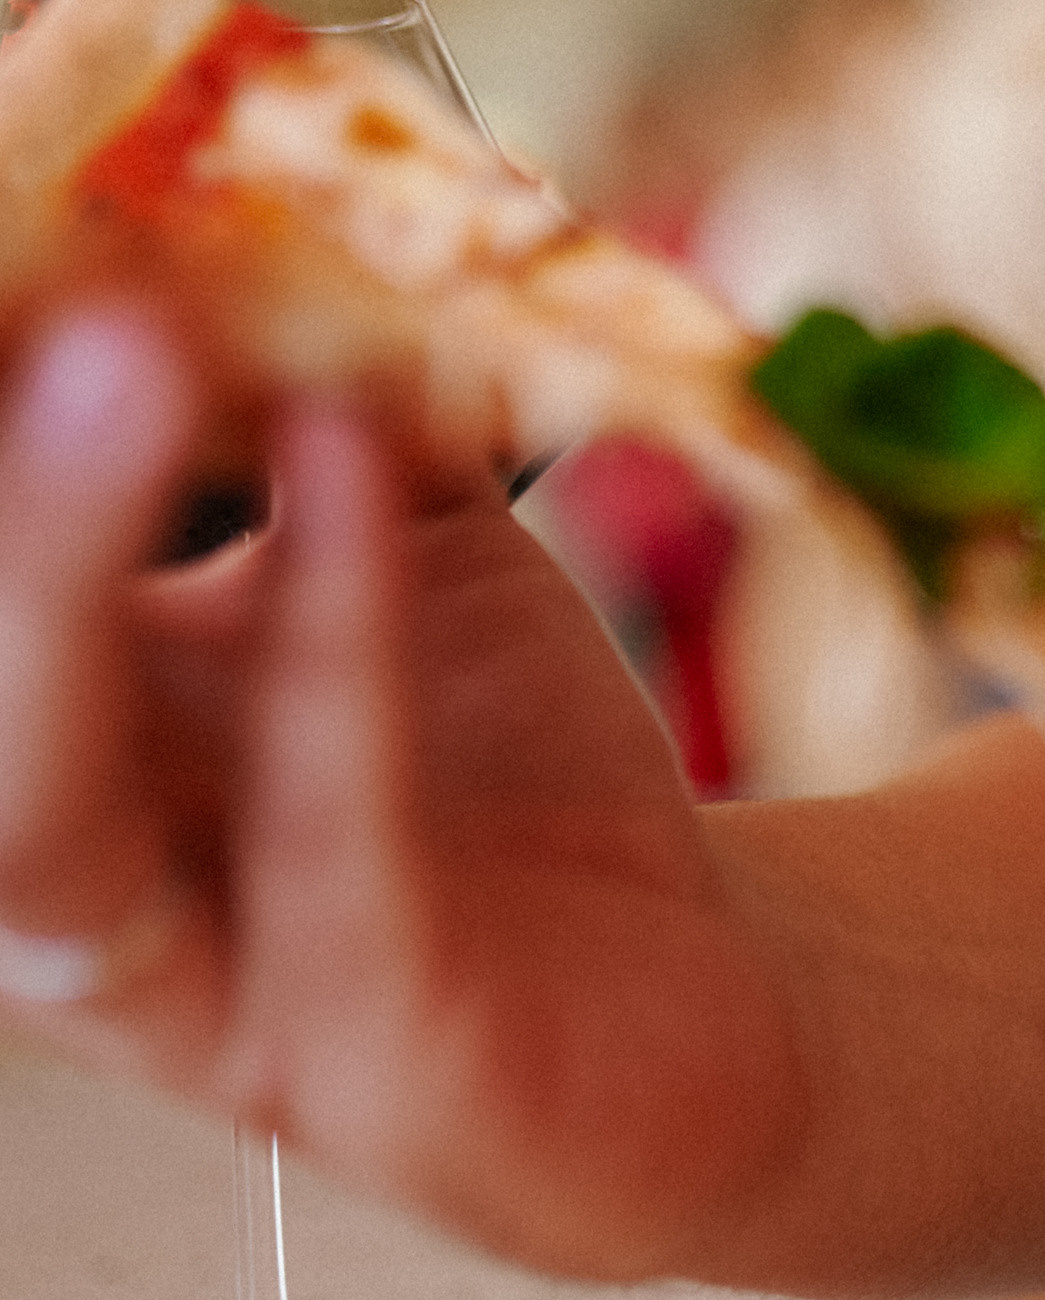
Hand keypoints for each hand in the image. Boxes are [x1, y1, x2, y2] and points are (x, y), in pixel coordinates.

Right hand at [0, 302, 805, 1278]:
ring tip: (130, 353)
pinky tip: (357, 483)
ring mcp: (198, 974)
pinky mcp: (351, 1035)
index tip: (23, 248)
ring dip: (52, 568)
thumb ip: (348, 440)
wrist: (699, 1000)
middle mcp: (89, 863)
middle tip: (56, 298)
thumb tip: (293, 242)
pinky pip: (318, 827)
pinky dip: (332, 647)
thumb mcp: (422, 579)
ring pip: (39, 795)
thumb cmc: (522, 795)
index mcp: (75, 739)